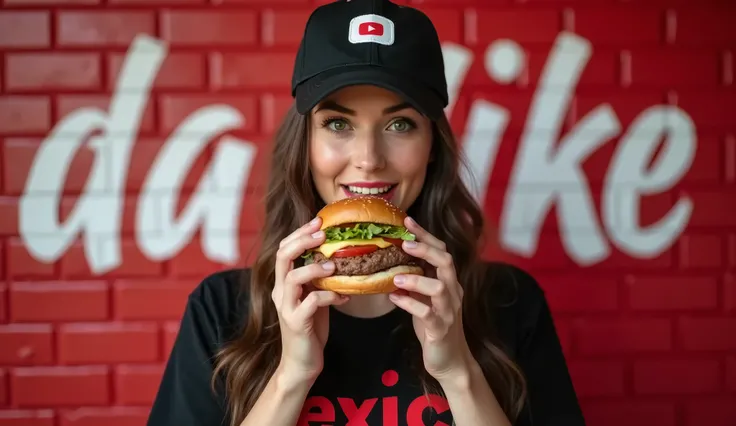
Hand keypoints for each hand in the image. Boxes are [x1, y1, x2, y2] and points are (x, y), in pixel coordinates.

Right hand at [272, 217, 348, 383]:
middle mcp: (280, 292)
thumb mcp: (314, 297)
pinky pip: (312, 302)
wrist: (301, 362)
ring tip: (334, 265)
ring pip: (292, 278)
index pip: (284, 248)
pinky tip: (343, 296)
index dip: (299, 233)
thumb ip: (318, 279)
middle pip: (283, 256)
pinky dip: (329, 295)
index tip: (319, 221)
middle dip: (303, 240)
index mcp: (283, 283)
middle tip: (323, 233)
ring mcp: (286, 307)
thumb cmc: (311, 327)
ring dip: (314, 268)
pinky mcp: (296, 323)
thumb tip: (339, 255)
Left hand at [388, 217, 473, 381]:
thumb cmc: (434, 326)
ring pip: (439, 287)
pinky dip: (409, 304)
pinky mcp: (440, 329)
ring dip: (416, 279)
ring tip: (395, 277)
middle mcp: (452, 292)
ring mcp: (448, 311)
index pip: (441, 251)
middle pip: (446, 262)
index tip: (407, 220)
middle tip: (404, 242)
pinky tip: (394, 298)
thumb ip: (416, 280)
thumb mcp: (425, 299)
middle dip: (426, 249)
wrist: (450, 361)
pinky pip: (427, 313)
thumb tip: (392, 261)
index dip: (425, 235)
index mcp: (449, 282)